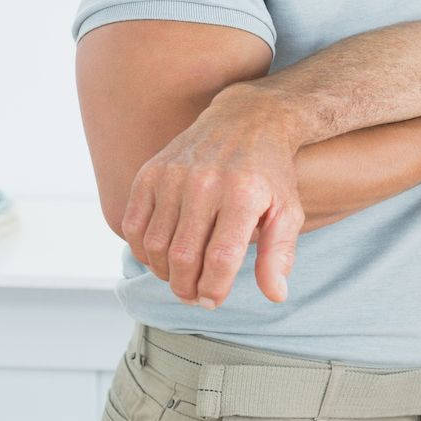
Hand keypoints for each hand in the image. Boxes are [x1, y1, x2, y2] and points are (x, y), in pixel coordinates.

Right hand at [120, 84, 304, 309]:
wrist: (247, 120)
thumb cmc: (270, 174)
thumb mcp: (288, 210)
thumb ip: (279, 254)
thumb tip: (275, 295)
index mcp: (243, 194)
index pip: (220, 258)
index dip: (213, 288)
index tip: (214, 300)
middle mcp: (205, 182)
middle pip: (183, 256)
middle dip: (186, 287)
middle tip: (193, 297)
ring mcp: (173, 175)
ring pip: (154, 245)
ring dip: (164, 273)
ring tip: (180, 279)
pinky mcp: (151, 171)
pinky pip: (133, 224)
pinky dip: (142, 250)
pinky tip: (160, 256)